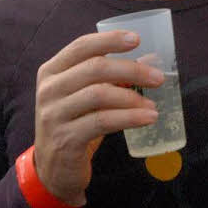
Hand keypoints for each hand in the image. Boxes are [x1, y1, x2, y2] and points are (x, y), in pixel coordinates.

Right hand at [33, 31, 163, 207]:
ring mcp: (54, 114)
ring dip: (132, 98)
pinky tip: (147, 118)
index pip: (82, 46)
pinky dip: (129, 118)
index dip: (110, 40)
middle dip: (131, 69)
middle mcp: (49, 89)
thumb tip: (149, 60)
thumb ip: (111, 77)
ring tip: (153, 105)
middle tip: (158, 77)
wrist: (54, 168)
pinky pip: (102, 121)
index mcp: (53, 71)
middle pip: (94, 68)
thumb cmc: (76, 123)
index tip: (137, 39)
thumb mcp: (87, 96)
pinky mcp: (65, 138)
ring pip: (99, 94)